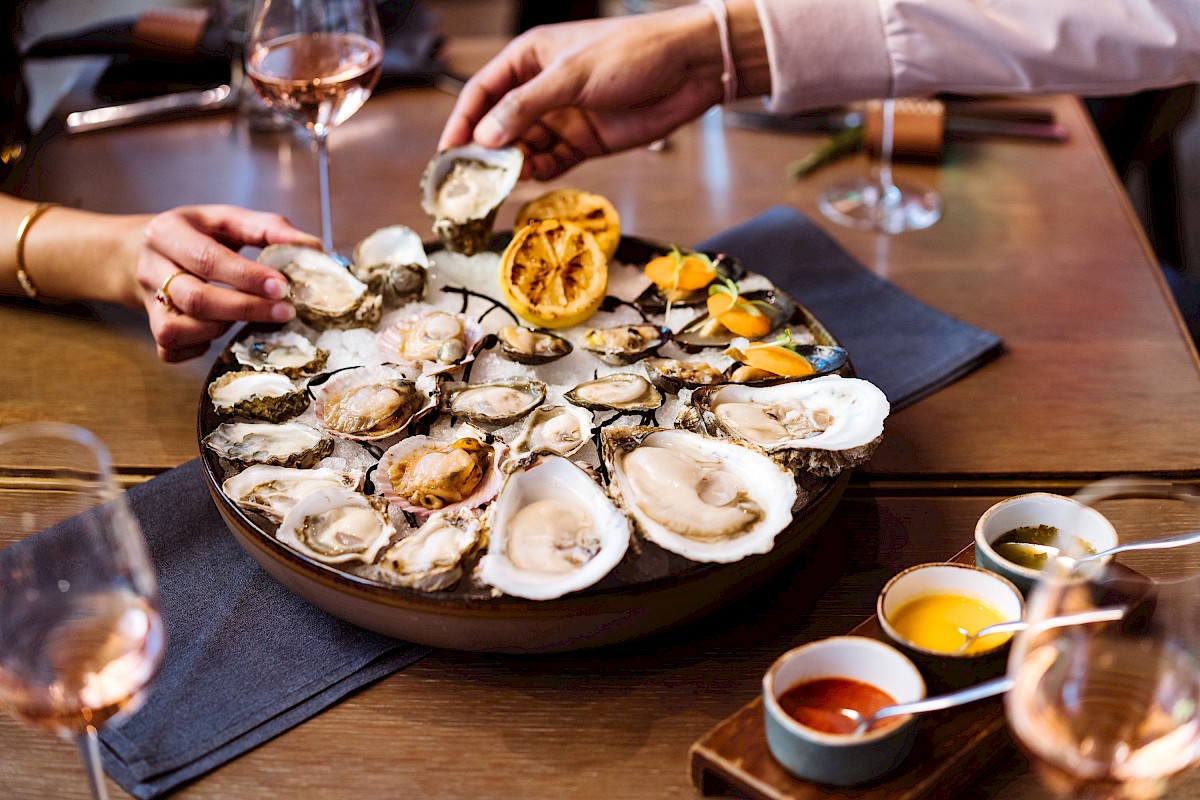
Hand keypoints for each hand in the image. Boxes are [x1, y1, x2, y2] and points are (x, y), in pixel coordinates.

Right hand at [134, 206, 320, 362]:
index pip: (208, 259)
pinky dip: (200, 348)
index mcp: (167, 233)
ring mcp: (149, 303)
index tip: (283, 286)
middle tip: (286, 311)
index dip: (247, 276)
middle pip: (196, 299)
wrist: (142, 252)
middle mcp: (151, 269)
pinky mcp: (152, 330)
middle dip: (246, 309)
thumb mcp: (226, 221)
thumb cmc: (198, 236)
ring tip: (249, 316)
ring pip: (181, 330)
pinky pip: (172, 351)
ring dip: (223, 328)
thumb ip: (267, 229)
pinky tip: (221, 332)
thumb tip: (313, 247)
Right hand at [439, 7, 723, 179]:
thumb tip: (486, 136)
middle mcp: (541, 88)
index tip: (447, 152)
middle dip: (483, 151)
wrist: (689, 68)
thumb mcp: (571, 76)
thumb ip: (526, 107)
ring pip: (524, 148)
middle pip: (499, 125)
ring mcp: (563, 116)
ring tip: (498, 186)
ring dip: (511, 166)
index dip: (461, 121)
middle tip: (468, 180)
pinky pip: (552, 162)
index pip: (482, 93)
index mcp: (529, 59)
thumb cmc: (632, 52)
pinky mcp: (585, 141)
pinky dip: (539, 173)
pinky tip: (529, 181)